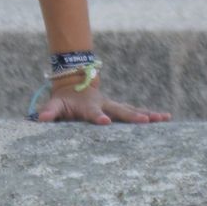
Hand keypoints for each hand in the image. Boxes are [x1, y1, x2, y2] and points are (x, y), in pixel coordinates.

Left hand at [31, 76, 169, 124]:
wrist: (74, 83)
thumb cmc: (64, 100)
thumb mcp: (54, 105)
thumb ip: (49, 112)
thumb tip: (40, 119)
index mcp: (88, 106)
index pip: (93, 113)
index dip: (98, 118)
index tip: (105, 122)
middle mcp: (104, 105)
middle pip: (120, 110)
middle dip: (133, 116)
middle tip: (146, 121)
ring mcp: (113, 105)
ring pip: (132, 110)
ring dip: (147, 114)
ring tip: (164, 118)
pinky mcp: (120, 108)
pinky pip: (136, 111)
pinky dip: (150, 114)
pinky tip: (166, 118)